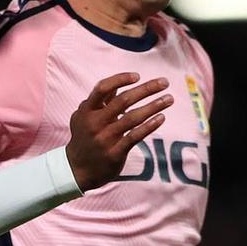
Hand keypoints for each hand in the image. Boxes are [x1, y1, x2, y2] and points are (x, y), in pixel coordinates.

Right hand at [66, 74, 171, 192]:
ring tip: (169, 99)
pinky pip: (135, 136)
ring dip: (154, 106)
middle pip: (123, 100)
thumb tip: (117, 84)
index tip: (137, 76)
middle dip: (146, 89)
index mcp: (87, 110)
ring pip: (133, 118)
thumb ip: (100, 101)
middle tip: (164, 82)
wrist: (77, 170)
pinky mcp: (115, 152)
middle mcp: (95, 123)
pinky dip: (149, 126)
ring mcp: (105, 138)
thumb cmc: (84, 138)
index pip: (102, 88)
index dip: (120, 79)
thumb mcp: (84, 117)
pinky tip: (161, 118)